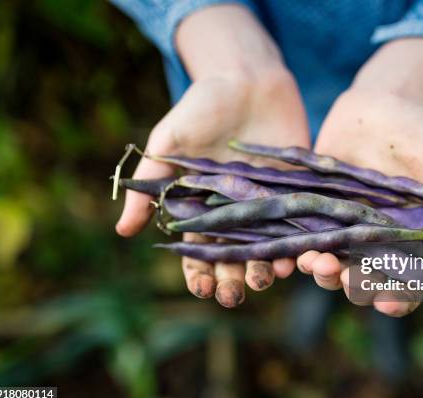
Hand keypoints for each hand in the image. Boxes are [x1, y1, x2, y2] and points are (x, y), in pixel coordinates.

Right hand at [116, 5, 309, 306]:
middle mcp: (236, 213)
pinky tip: (299, 257)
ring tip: (265, 280)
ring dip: (267, 269)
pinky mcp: (296, 190)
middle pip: (234, 258)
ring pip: (268, 249)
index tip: (200, 289)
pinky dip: (299, 242)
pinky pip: (299, 223)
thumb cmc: (201, 107)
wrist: (247, 78)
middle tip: (232, 296)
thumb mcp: (168, 142)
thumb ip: (150, 185)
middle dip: (232, 281)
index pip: (199, 252)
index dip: (198, 274)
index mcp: (203, 207)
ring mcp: (268, 204)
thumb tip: (122, 230)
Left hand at [297, 38, 422, 316]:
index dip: (397, 299)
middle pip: (361, 279)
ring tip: (317, 264)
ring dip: (322, 270)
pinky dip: (295, 246)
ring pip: (330, 261)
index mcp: (407, 241)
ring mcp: (341, 223)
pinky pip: (302, 232)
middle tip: (348, 281)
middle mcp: (372, 239)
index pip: (403, 284)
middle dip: (354, 286)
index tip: (389, 303)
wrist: (385, 101)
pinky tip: (291, 251)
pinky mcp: (315, 205)